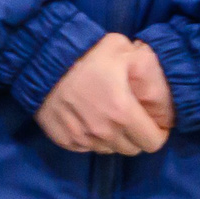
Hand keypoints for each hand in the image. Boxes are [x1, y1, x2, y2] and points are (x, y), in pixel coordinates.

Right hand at [35, 32, 169, 154]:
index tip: (152, 121)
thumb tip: (160, 91)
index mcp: (123, 112)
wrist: (39, 57)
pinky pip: (86, 148)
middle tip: (129, 117)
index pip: (153, 142)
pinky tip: (86, 119)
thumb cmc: (84, 52)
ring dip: (112, 138)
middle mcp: (103, 131)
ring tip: (106, 116)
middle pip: (132, 149)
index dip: (158, 132)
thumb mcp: (122, 49)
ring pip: (109, 149)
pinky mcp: (62, 139)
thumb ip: (146, 69)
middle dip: (135, 135)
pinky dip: (91, 139)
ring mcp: (81, 137)